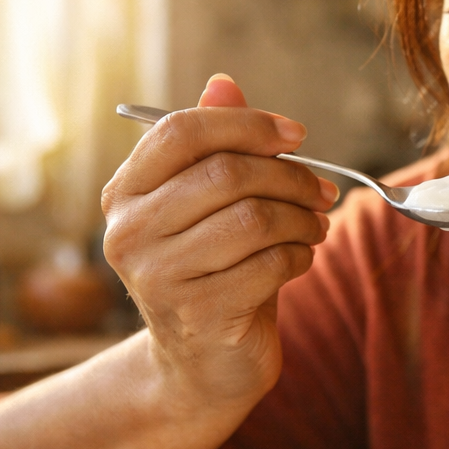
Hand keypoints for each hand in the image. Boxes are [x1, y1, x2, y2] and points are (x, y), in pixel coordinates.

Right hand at [101, 74, 337, 410]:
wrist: (201, 366)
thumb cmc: (213, 271)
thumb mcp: (210, 207)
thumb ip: (214, 146)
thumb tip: (224, 82)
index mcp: (125, 193)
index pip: (181, 132)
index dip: (247, 125)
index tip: (297, 135)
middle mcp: (128, 233)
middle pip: (226, 174)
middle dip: (291, 177)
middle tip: (323, 191)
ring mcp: (158, 277)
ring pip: (254, 219)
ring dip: (302, 220)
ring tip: (315, 228)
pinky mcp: (198, 315)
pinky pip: (270, 265)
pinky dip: (299, 258)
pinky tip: (298, 262)